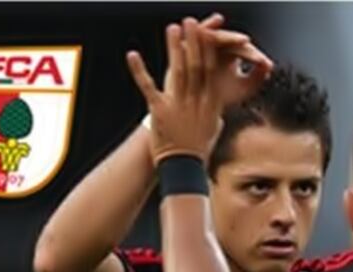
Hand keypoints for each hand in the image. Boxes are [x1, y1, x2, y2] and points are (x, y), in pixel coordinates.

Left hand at [127, 16, 270, 162]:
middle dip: (194, 42)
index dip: (209, 51)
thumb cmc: (198, 150)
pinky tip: (133, 55)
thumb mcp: (214, 129)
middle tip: (191, 22)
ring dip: (174, 49)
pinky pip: (148, 88)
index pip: (211, 71)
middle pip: (197, 66)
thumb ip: (215, 112)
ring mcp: (178, 106)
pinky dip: (139, 70)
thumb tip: (220, 103)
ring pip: (178, 72)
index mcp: (211, 104)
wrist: (184, 168)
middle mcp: (196, 101)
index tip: (208, 33)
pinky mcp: (159, 111)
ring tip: (172, 28)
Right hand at [179, 13, 272, 103]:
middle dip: (246, 48)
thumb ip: (256, 79)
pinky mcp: (191, 41)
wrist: (196, 108)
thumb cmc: (218, 97)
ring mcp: (204, 43)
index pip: (245, 51)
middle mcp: (218, 47)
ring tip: (244, 40)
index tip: (267, 65)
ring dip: (230, 36)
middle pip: (233, 42)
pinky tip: (218, 20)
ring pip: (218, 36)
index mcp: (231, 56)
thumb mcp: (241, 90)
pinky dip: (209, 25)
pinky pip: (200, 31)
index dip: (256, 57)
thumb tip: (269, 67)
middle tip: (258, 57)